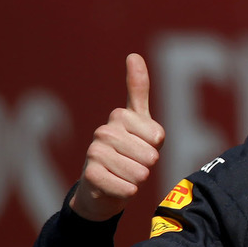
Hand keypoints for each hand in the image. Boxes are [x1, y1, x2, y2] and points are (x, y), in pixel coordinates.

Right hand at [69, 53, 165, 220]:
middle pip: (149, 155)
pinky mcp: (90, 176)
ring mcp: (95, 153)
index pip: (157, 135)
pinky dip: (128, 192)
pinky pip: (126, 188)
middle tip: (135, 163)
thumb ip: (138, 89)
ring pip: (138, 173)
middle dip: (148, 164)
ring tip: (127, 175)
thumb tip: (133, 54)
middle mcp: (104, 131)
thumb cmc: (127, 150)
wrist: (102, 187)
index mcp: (119, 116)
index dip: (156, 146)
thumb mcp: (139, 121)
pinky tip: (120, 187)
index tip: (144, 145)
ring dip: (138, 179)